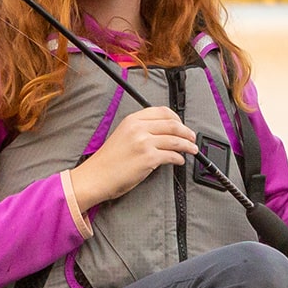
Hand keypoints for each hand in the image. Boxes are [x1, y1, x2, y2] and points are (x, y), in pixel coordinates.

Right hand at [71, 104, 199, 208]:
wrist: (95, 177)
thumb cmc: (107, 161)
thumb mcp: (122, 135)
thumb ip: (140, 130)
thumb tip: (163, 132)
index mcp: (132, 120)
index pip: (162, 111)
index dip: (177, 118)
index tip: (182, 125)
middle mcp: (139, 128)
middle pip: (173, 124)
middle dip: (187, 132)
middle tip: (192, 138)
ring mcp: (144, 143)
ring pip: (176, 140)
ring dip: (188, 146)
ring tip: (192, 149)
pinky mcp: (149, 159)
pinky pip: (172, 156)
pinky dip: (179, 158)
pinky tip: (179, 161)